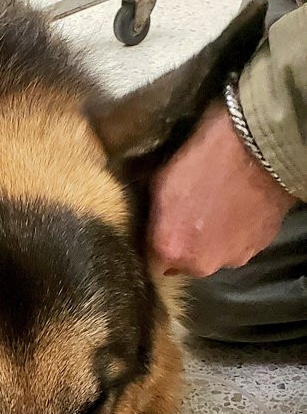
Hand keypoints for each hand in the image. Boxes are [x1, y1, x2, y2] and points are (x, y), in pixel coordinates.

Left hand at [148, 102, 296, 276]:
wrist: (261, 148)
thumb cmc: (205, 158)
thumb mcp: (160, 181)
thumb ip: (154, 217)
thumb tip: (152, 226)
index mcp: (170, 248)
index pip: (152, 264)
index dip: (155, 246)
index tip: (158, 232)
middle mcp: (200, 263)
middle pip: (184, 263)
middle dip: (184, 244)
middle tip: (190, 215)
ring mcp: (233, 258)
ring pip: (213, 256)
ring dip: (211, 240)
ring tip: (217, 210)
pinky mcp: (258, 248)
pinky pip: (239, 246)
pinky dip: (235, 233)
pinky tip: (237, 209)